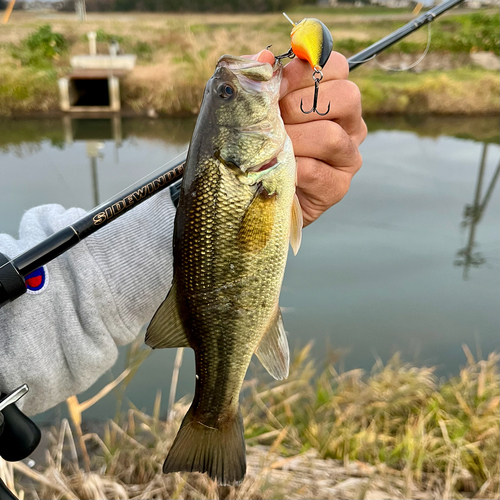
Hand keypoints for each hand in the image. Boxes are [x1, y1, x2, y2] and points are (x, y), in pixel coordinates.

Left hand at [256, 50, 366, 226]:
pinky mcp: (337, 186)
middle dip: (299, 106)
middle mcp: (350, 124)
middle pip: (345, 96)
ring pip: (330, 136)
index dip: (304, 70)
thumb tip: (264, 58)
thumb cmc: (257, 145)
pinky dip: (289, 169)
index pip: (337, 66)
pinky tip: (274, 170)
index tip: (277, 83)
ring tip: (270, 149)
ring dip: (292, 140)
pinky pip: (315, 171)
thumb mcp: (251, 108)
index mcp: (333, 97)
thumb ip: (258, 79)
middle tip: (274, 121)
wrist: (254, 194)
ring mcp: (348, 157)